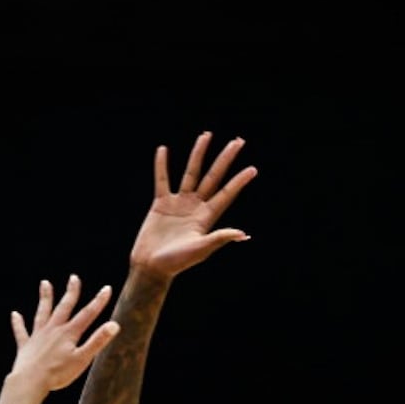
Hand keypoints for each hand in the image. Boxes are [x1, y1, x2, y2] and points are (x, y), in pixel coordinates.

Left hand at [8, 275, 118, 393]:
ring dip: (45, 298)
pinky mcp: (26, 346)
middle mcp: (53, 330)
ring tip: (45, 283)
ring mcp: (38, 336)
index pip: (87, 314)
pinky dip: (18, 323)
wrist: (30, 381)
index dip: (98, 301)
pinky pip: (21, 332)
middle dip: (71, 292)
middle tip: (74, 278)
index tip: (106, 289)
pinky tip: (15, 315)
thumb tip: (114, 325)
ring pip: (42, 313)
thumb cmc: (57, 373)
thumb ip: (97, 341)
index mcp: (68, 333)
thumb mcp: (82, 358)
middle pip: (64, 307)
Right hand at [129, 131, 255, 279]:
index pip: (226, 194)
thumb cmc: (177, 263)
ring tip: (206, 136)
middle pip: (213, 177)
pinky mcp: (160, 204)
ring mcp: (178, 204)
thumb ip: (219, 238)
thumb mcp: (200, 250)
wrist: (151, 267)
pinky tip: (163, 150)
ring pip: (191, 173)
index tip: (252, 169)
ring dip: (198, 154)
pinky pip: (162, 180)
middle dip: (225, 159)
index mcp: (207, 217)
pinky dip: (161, 166)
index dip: (239, 181)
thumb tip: (242, 234)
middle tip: (238, 141)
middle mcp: (195, 207)